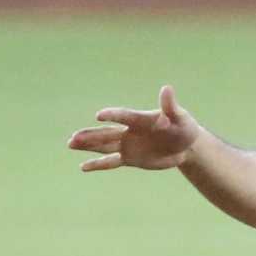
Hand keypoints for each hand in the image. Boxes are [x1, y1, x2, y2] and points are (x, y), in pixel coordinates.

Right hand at [68, 85, 201, 171]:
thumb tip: (166, 89)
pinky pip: (111, 161)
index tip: (99, 116)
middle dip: (90, 136)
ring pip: (104, 146)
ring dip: (88, 145)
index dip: (112, 115)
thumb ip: (170, 106)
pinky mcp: (130, 158)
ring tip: (70, 144)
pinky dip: (98, 164)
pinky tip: (83, 167)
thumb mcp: (180, 117)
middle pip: (107, 133)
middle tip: (73, 137)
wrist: (185, 145)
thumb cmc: (183, 127)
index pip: (124, 116)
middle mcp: (130, 131)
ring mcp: (128, 145)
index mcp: (140, 119)